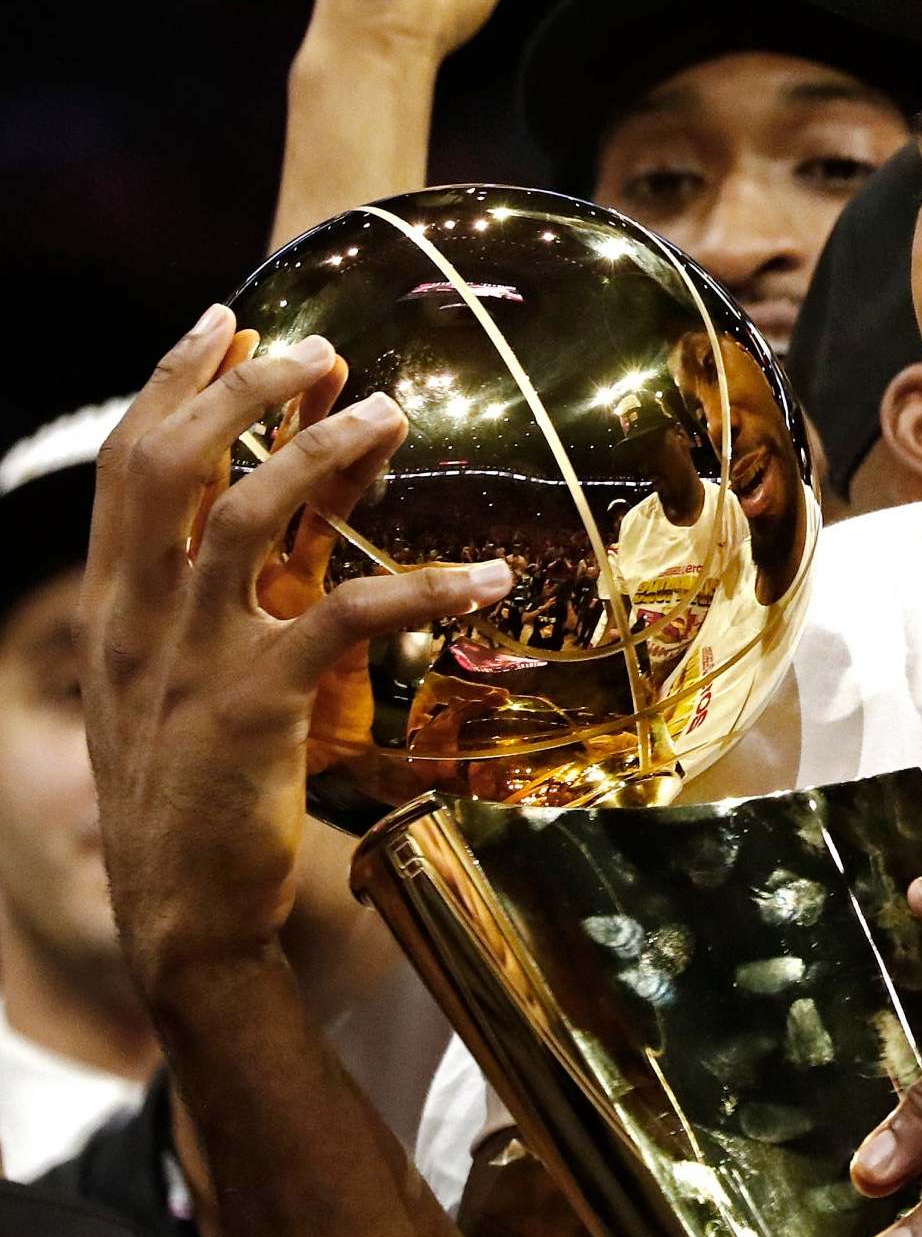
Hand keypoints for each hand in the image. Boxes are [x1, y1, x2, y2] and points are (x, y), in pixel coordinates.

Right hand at [82, 307, 514, 1000]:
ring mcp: (189, 660)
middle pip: (170, 467)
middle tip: (314, 348)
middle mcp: (139, 620)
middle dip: (239, 391)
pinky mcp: (252, 708)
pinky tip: (489, 582)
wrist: (184, 916)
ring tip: (391, 412)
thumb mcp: (201, 674)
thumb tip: (312, 493)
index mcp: (117, 606)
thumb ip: (243, 587)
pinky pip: (344, 620)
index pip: (126, 468)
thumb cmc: (203, 790)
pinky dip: (421, 590)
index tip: (223, 321)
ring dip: (321, 454)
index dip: (171, 385)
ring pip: (244, 519)